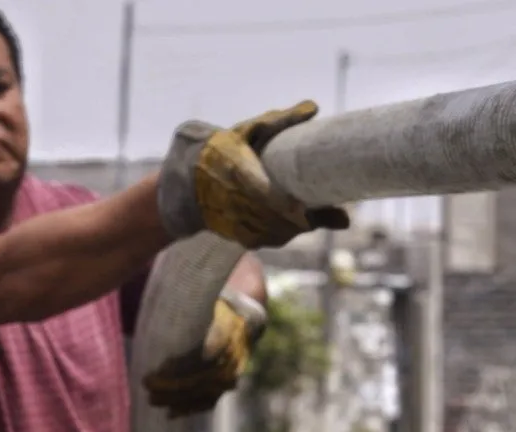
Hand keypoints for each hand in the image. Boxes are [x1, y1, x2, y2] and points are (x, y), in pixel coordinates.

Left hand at [141, 289, 266, 417]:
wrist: (247, 319)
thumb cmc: (218, 306)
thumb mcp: (208, 301)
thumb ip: (189, 308)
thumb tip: (161, 314)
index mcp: (227, 332)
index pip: (199, 358)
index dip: (174, 370)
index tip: (152, 374)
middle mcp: (232, 356)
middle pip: (200, 379)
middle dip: (172, 387)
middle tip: (147, 387)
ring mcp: (232, 373)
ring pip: (204, 393)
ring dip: (177, 400)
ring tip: (153, 400)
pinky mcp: (229, 384)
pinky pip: (211, 401)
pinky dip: (191, 408)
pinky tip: (172, 413)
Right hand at [157, 101, 349, 249]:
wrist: (184, 182)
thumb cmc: (220, 150)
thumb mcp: (246, 132)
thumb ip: (279, 121)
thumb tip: (314, 107)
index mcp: (240, 173)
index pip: (273, 200)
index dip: (298, 209)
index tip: (317, 207)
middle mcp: (237, 202)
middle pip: (283, 221)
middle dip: (306, 218)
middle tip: (332, 210)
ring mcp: (238, 223)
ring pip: (280, 234)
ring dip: (298, 226)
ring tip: (313, 214)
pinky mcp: (240, 237)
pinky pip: (271, 240)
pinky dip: (285, 232)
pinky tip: (294, 221)